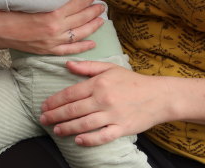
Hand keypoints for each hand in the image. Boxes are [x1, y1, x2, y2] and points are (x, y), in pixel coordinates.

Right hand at [0, 0, 104, 54]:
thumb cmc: (9, 12)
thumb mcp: (28, 0)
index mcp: (51, 13)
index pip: (74, 5)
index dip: (85, 0)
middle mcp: (55, 28)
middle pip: (80, 18)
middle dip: (93, 11)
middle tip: (101, 6)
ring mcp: (53, 41)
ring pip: (79, 34)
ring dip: (92, 26)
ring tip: (101, 20)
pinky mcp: (48, 50)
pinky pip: (70, 49)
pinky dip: (82, 46)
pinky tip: (92, 43)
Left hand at [39, 61, 169, 145]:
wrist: (160, 96)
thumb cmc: (132, 81)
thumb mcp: (109, 68)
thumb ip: (87, 67)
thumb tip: (67, 64)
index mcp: (98, 84)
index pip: (70, 93)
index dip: (55, 101)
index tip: (44, 105)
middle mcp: (103, 99)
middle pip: (73, 109)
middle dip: (55, 115)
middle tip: (43, 119)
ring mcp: (113, 115)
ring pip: (85, 123)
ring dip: (68, 128)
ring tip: (56, 130)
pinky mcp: (123, 128)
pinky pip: (103, 136)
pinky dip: (90, 139)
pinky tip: (78, 141)